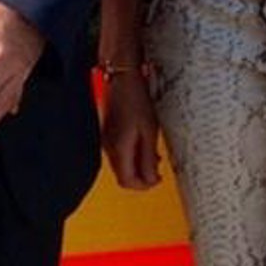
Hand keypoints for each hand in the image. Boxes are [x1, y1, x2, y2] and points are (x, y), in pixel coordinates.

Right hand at [101, 67, 162, 188]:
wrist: (122, 79)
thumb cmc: (136, 100)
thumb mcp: (149, 131)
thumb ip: (149, 157)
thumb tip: (151, 179)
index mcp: (119, 150)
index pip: (128, 181)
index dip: (144, 186)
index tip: (158, 179)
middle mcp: (109, 149)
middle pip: (123, 176)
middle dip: (141, 177)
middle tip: (158, 171)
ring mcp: (107, 141)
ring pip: (122, 165)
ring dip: (138, 166)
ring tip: (154, 156)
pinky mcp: (109, 134)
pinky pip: (119, 153)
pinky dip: (132, 155)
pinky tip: (144, 145)